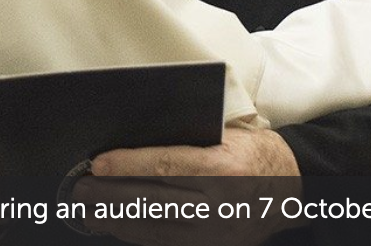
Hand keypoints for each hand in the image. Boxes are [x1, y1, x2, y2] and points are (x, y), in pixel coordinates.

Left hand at [78, 128, 301, 245]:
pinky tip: (117, 226)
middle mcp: (219, 204)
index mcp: (223, 168)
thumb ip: (189, 137)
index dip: (128, 165)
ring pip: (155, 227)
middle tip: (81, 190)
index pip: (166, 165)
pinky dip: (137, 235)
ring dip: (116, 220)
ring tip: (88, 212)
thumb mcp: (229, 134)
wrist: (290, 189)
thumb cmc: (255, 153)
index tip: (99, 163)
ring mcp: (215, 231)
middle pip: (153, 200)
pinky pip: (166, 242)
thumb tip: (137, 137)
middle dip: (111, 196)